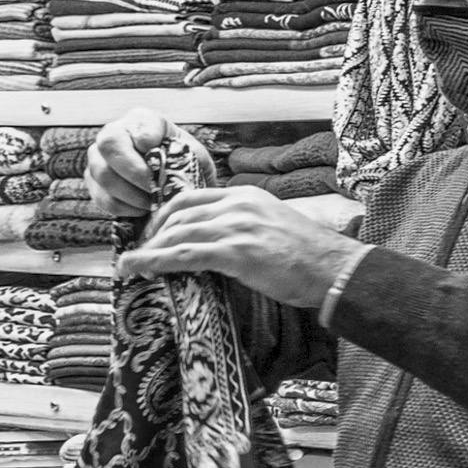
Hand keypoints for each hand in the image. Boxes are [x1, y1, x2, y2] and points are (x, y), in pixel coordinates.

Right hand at [86, 107, 213, 218]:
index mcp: (143, 120)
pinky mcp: (94, 183)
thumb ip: (184, 157)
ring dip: (131, 194)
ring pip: (102, 173)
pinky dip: (125, 208)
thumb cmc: (185, 166)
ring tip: (153, 202)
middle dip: (135, 172)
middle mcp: (114, 133)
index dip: (146, 135)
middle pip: (109, 145)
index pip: (139, 121)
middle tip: (156, 189)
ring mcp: (99, 158)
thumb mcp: (194, 156)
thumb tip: (164, 168)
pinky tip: (143, 209)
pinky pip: (102, 197)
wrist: (176, 185)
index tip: (155, 149)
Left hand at [119, 186, 364, 310]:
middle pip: (178, 214)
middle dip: (152, 235)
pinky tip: (138, 270)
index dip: (164, 215)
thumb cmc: (313, 258)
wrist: (338, 271)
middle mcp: (238, 206)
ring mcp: (236, 227)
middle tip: (139, 254)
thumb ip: (246, 227)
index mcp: (247, 196)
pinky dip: (154, 262)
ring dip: (147, 251)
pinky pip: (184, 255)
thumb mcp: (275, 227)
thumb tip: (221, 245)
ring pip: (176, 234)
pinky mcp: (236, 252)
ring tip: (130, 266)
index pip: (192, 197)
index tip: (153, 233)